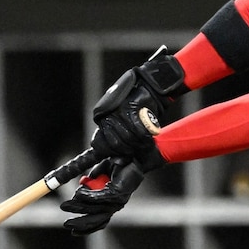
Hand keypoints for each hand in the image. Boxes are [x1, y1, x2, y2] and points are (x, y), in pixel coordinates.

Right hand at [60, 158, 147, 235]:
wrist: (133, 156)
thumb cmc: (118, 164)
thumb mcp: (99, 175)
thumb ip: (89, 183)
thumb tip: (77, 193)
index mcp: (111, 204)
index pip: (99, 223)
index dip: (85, 228)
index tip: (72, 230)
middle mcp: (115, 205)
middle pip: (96, 221)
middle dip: (79, 224)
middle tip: (66, 225)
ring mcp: (117, 200)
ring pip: (94, 209)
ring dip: (78, 207)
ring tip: (65, 206)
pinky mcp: (117, 193)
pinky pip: (98, 197)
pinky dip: (86, 196)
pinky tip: (78, 193)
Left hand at [88, 51, 184, 169]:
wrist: (148, 86)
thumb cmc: (137, 106)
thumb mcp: (123, 121)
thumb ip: (119, 138)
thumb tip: (118, 162)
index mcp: (102, 119)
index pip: (99, 145)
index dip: (112, 152)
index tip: (121, 154)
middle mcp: (107, 116)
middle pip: (115, 144)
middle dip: (127, 149)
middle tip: (136, 147)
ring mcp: (118, 112)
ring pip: (127, 138)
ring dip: (138, 143)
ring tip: (144, 142)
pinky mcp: (131, 109)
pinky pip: (139, 131)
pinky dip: (146, 136)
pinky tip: (149, 135)